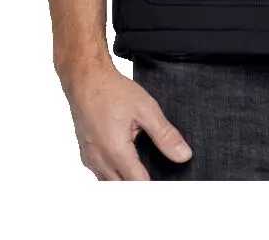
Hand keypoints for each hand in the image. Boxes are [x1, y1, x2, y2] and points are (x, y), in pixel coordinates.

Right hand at [62, 60, 192, 180]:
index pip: (138, 185)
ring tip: (142, 165)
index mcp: (116, 152)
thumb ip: (165, 135)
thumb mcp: (146, 109)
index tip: (167, 181)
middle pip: (123, 189)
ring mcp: (90, 159)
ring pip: (110, 184)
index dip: (155, 186)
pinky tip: (125, 158)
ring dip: (126, 180)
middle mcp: (99, 161)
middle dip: (140, 184)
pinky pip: (100, 173)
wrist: (86, 79)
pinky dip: (114, 172)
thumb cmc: (112, 91)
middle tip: (156, 172)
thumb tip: (183, 155)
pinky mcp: (85, 154)